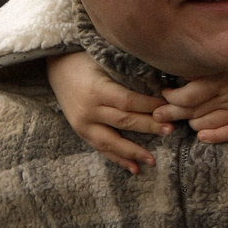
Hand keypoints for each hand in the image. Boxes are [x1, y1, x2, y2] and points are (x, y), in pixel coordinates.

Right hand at [49, 50, 172, 173]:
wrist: (56, 67)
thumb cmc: (84, 59)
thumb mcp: (103, 59)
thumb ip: (126, 72)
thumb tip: (159, 80)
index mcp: (96, 89)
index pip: (128, 101)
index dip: (150, 105)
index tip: (169, 106)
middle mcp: (88, 110)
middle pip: (124, 121)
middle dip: (149, 126)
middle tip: (171, 130)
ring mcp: (83, 124)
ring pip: (112, 142)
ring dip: (134, 152)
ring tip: (153, 160)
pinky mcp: (81, 132)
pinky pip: (102, 149)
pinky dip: (118, 159)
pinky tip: (135, 168)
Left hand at [162, 26, 227, 143]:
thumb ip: (210, 66)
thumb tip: (185, 71)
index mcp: (220, 78)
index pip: (186, 95)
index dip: (171, 99)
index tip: (164, 95)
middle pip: (193, 111)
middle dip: (173, 113)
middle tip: (160, 114)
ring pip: (209, 123)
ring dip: (193, 124)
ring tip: (185, 122)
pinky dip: (216, 136)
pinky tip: (203, 138)